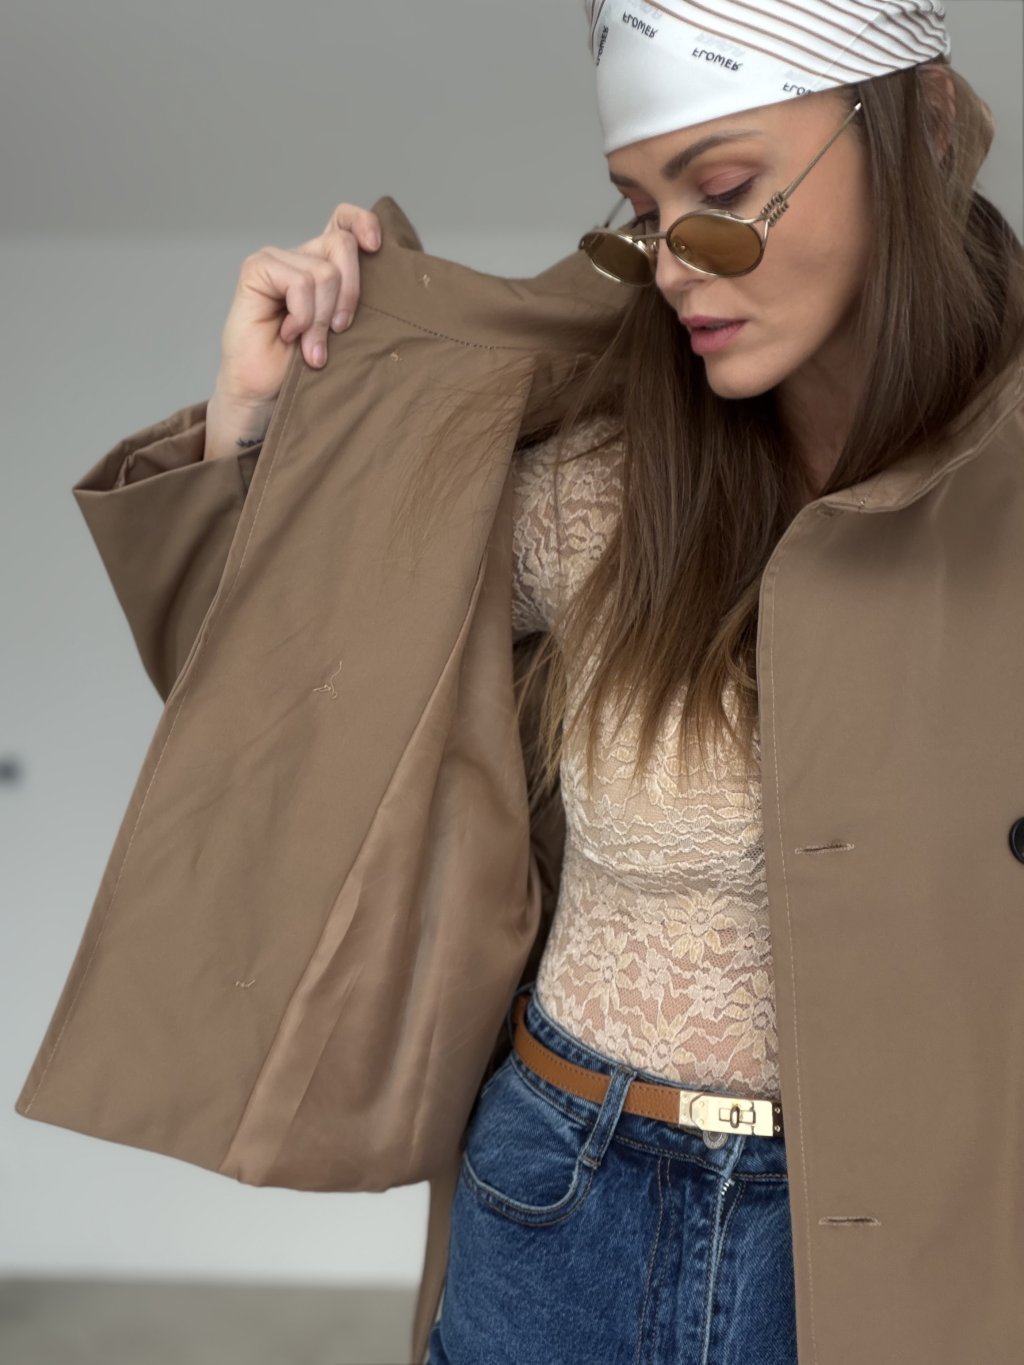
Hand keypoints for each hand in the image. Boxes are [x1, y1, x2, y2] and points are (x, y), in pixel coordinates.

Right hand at [212, 201, 381, 408]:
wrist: (264, 395)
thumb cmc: (302, 368)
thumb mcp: (341, 331)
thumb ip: (353, 299)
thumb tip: (386, 277)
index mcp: (322, 264)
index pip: (344, 221)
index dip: (363, 222)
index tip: (376, 247)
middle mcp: (300, 257)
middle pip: (342, 244)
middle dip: (350, 294)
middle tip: (339, 330)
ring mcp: (276, 261)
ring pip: (324, 272)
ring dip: (321, 319)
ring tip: (311, 347)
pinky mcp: (256, 270)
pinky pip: (300, 283)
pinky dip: (302, 316)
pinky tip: (289, 334)